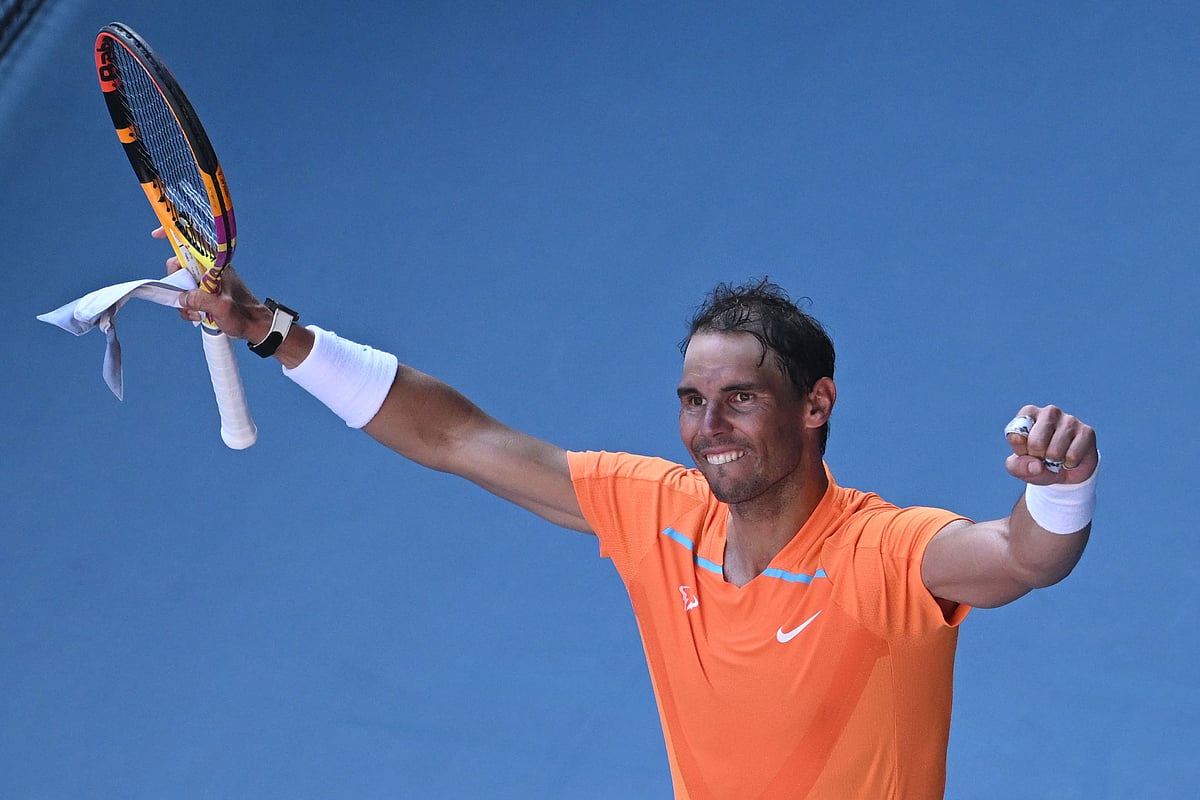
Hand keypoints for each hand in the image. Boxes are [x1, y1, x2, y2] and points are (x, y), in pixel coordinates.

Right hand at [152, 226, 264, 340]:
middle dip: (176, 285)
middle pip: (178, 268)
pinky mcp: (203, 295)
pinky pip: (185, 298)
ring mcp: (205, 283)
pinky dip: (187, 309)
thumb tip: (181, 297)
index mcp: (215, 265)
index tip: (156, 235)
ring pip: (180, 286)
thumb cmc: (244, 314)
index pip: (193, 244)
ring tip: (198, 314)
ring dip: (183, 302)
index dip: (174, 235)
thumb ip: (200, 299)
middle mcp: (208, 271)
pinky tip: (199, 317)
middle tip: (185, 299)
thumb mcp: (222, 307)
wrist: (253, 328)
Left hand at [1004, 405, 1097, 484]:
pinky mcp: (1086, 431)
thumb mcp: (1019, 467)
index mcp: (1028, 413)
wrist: (1066, 471)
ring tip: (1056, 457)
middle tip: (1043, 456)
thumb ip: (1018, 467)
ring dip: (1054, 463)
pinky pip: (1072, 456)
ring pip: (1054, 452)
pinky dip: (1069, 464)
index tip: (1026, 451)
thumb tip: (1037, 466)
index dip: (1021, 452)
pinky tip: (1069, 458)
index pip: (1016, 436)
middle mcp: (1049, 412)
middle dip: (1038, 458)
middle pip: (1036, 444)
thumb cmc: (1037, 462)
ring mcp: (1069, 420)